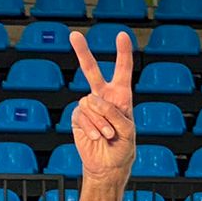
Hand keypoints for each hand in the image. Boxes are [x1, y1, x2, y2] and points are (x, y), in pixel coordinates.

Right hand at [68, 30, 135, 181]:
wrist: (108, 166)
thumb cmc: (123, 148)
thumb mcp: (127, 130)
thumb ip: (114, 113)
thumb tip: (92, 99)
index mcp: (121, 97)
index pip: (122, 72)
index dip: (122, 54)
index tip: (121, 35)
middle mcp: (103, 98)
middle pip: (91, 71)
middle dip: (83, 53)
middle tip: (74, 35)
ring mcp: (89, 106)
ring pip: (90, 103)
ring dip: (100, 122)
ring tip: (108, 135)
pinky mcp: (77, 117)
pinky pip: (82, 115)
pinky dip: (91, 128)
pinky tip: (97, 137)